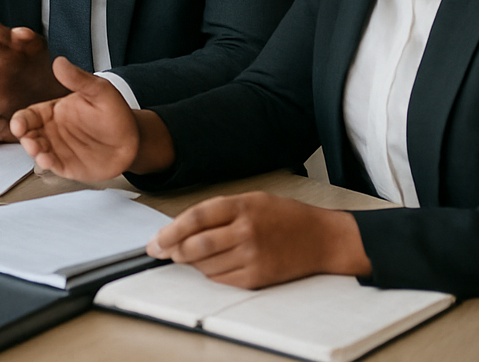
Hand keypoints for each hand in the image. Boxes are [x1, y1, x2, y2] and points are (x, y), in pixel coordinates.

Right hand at [10, 56, 160, 180]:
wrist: (133, 140)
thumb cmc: (114, 114)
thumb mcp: (98, 91)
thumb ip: (78, 79)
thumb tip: (59, 62)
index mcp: (54, 111)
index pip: (29, 115)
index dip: (21, 120)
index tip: (18, 124)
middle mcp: (52, 131)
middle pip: (29, 134)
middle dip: (25, 137)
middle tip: (28, 139)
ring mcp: (59, 149)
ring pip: (38, 151)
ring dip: (34, 151)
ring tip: (38, 151)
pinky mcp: (68, 166)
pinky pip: (54, 166)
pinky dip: (48, 164)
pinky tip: (47, 160)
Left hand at [147, 191, 371, 286]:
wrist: (322, 238)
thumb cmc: (284, 216)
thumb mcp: (252, 200)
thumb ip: (220, 210)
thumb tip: (182, 225)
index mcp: (242, 206)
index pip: (195, 218)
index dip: (170, 230)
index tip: (156, 239)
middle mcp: (246, 231)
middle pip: (196, 245)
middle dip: (171, 250)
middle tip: (159, 251)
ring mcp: (252, 256)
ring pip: (205, 265)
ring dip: (189, 263)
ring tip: (186, 256)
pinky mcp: (258, 277)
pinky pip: (221, 279)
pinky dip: (208, 274)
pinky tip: (208, 266)